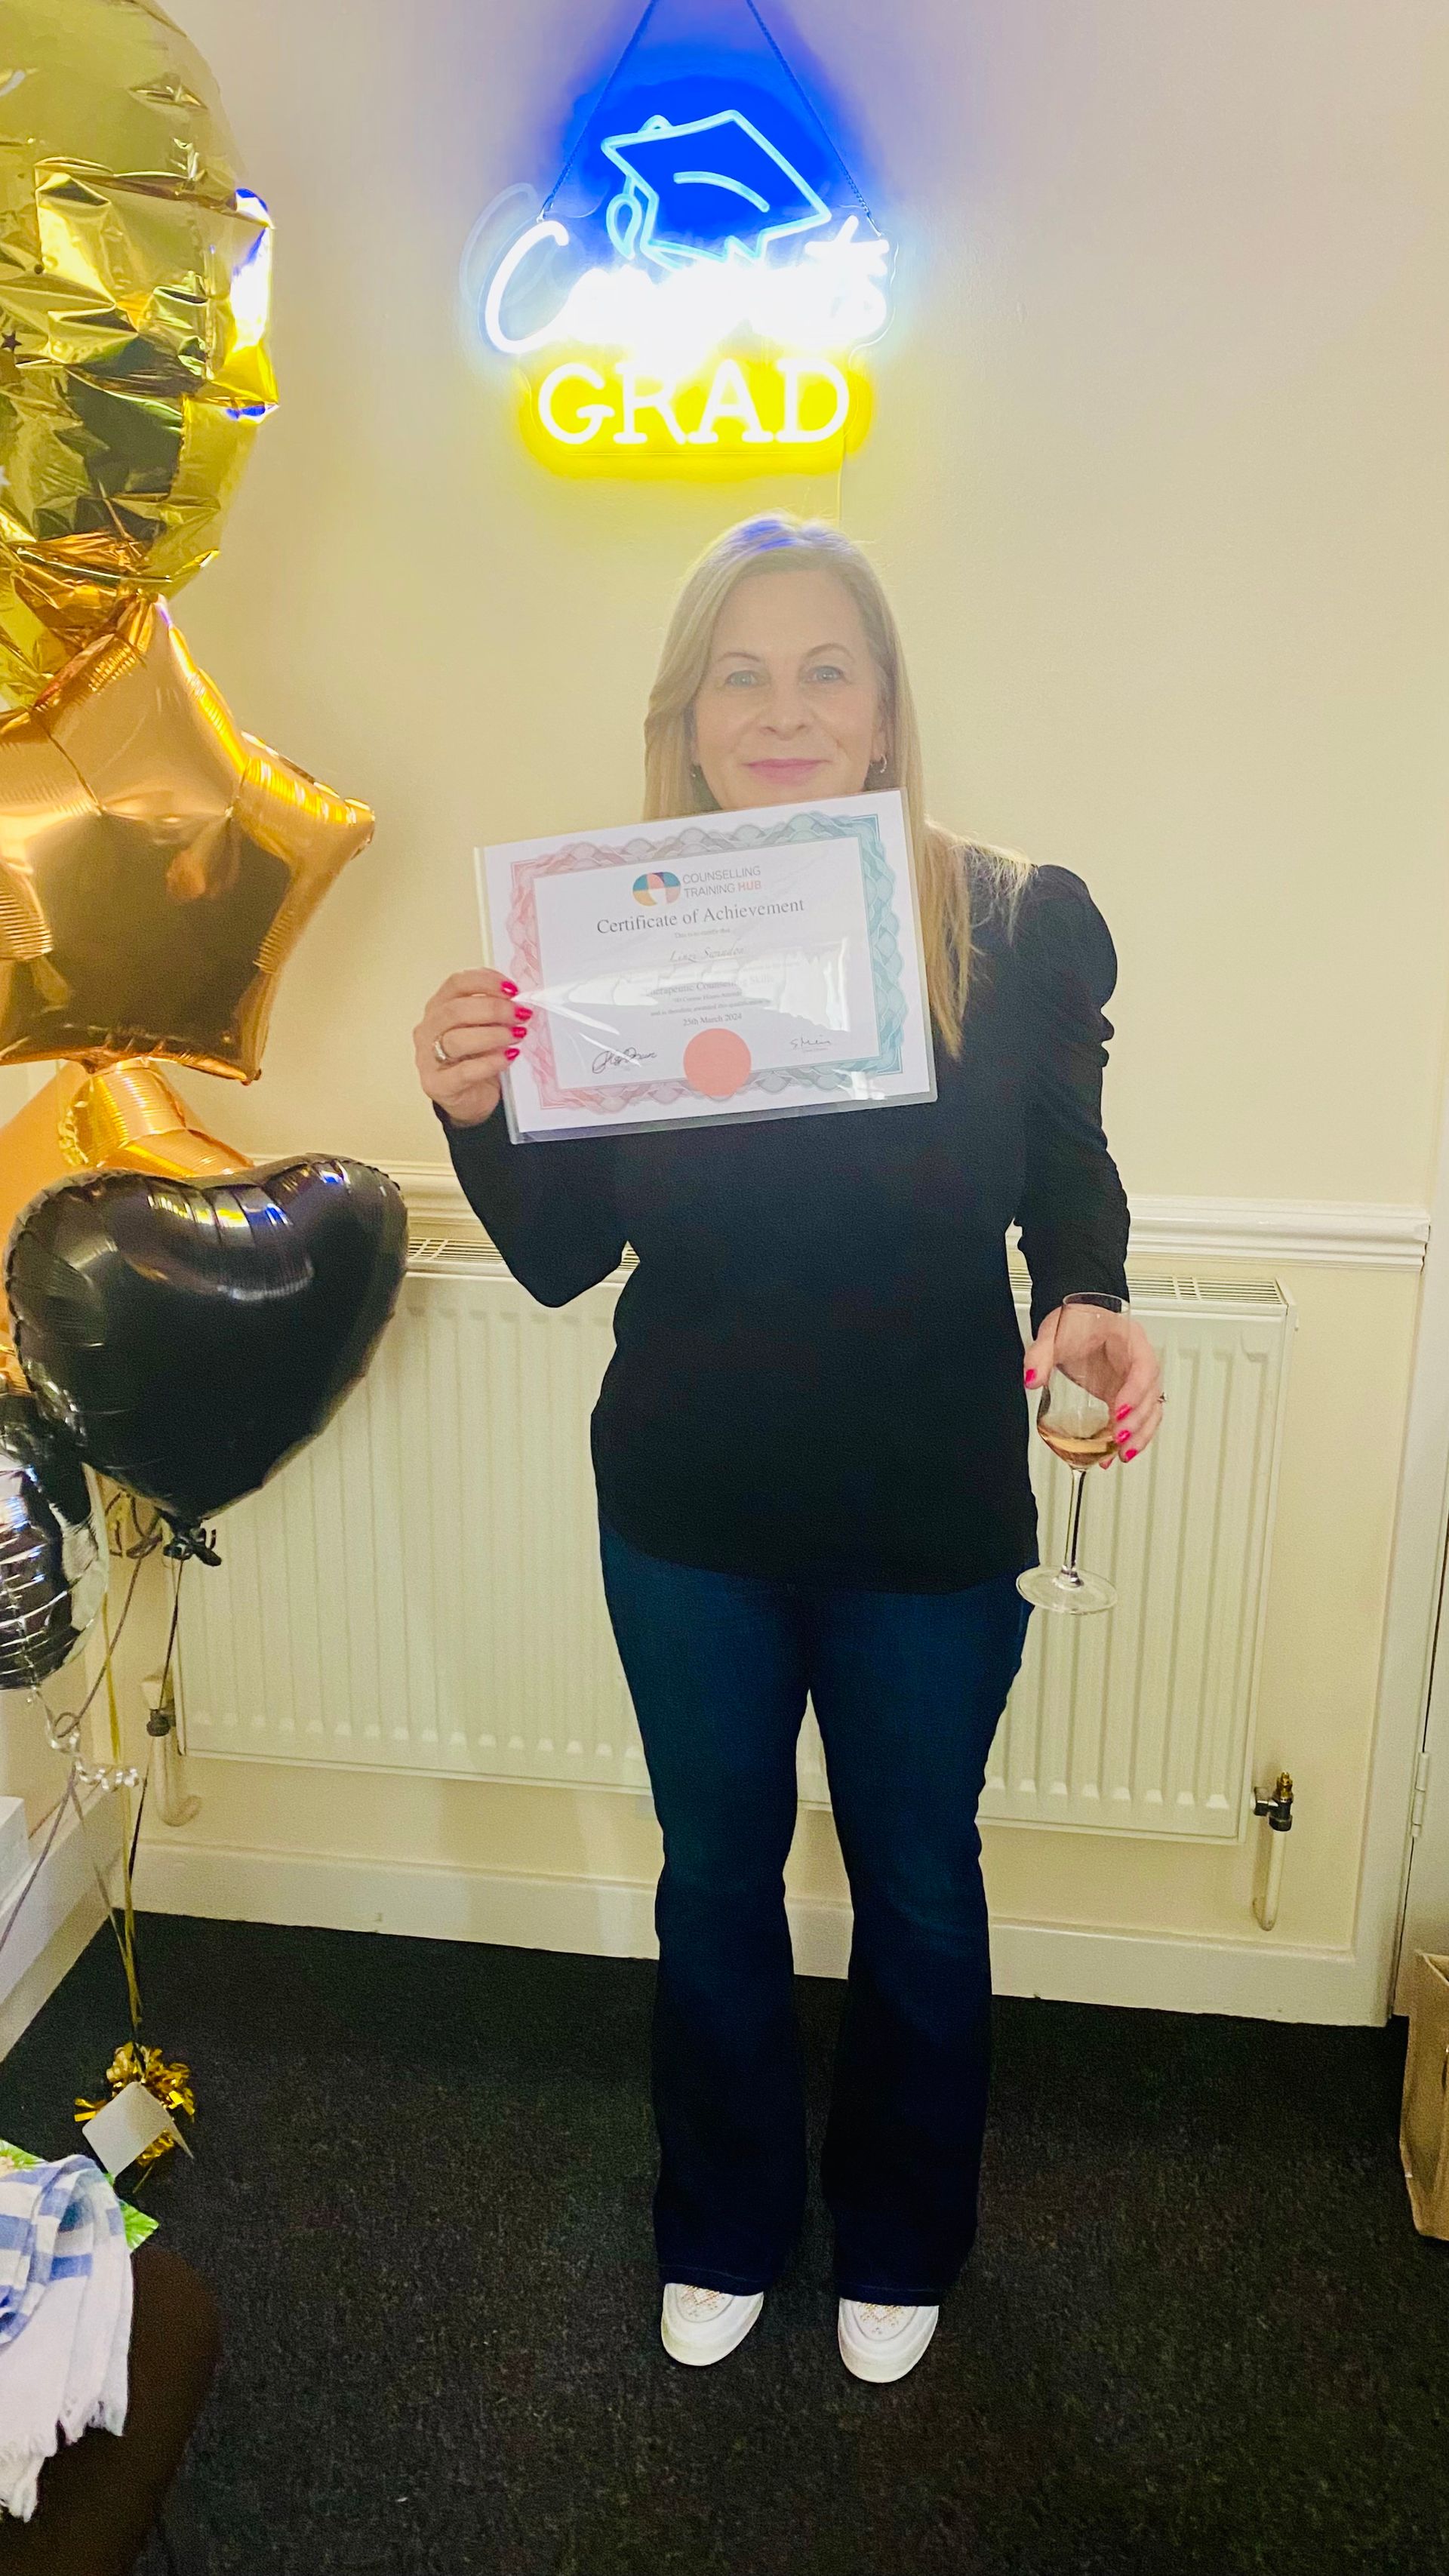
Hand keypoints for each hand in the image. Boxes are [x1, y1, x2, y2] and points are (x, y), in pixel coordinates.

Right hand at [413, 970, 532, 1128]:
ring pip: (456, 1039)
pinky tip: (509, 1057)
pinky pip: (464, 1072)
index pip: (456, 983)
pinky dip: (490, 1063)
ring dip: (492, 1035)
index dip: (485, 981)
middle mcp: (428, 1029)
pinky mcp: (436, 1085)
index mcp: (439, 1007)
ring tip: (517, 1036)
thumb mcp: (485, 1029)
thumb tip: (520, 1003)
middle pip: (455, 1010)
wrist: (470, 1100)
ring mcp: (427, 1058)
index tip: (512, 989)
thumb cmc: (478, 1059)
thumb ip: (495, 1014)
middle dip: (493, 1009)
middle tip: (521, 1015)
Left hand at [1022, 1304, 1163, 1466]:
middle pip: (1151, 1394)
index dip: (1135, 1391)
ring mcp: (1135, 1380)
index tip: (1117, 1410)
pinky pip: (1137, 1419)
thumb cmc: (1076, 1321)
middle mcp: (1139, 1360)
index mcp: (1129, 1339)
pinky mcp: (1125, 1396)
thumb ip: (1041, 1354)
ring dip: (1140, 1436)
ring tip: (1122, 1455)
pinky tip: (1113, 1455)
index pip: (1143, 1367)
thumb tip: (1032, 1379)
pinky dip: (1130, 1438)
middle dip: (1138, 1420)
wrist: (1078, 1322)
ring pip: (1151, 1411)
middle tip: (1118, 1438)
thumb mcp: (1055, 1331)